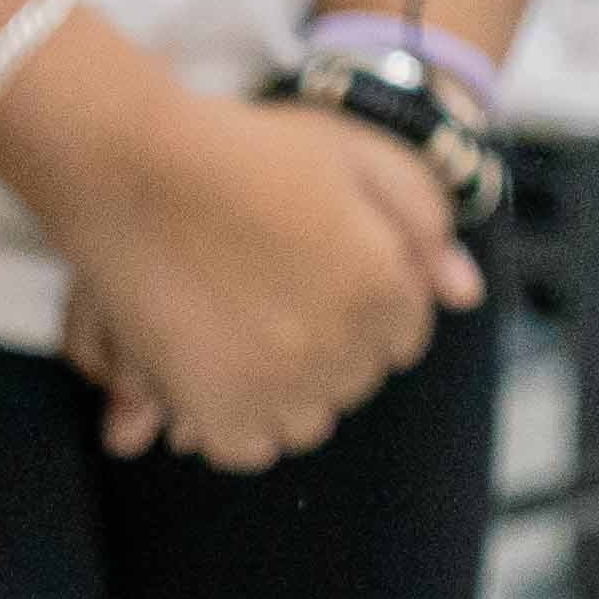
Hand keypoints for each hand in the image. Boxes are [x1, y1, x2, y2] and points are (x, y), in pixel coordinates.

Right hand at [43, 64, 466, 470]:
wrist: (132, 167)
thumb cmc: (246, 151)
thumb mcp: (355, 152)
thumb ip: (424, 218)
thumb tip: (466, 295)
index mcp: (384, 288)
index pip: (404, 334)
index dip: (367, 300)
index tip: (319, 267)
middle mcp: (342, 348)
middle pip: (357, 380)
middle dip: (331, 343)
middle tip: (275, 289)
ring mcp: (279, 387)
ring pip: (309, 420)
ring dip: (289, 388)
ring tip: (248, 330)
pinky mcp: (218, 413)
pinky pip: (250, 446)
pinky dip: (241, 420)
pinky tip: (221, 370)